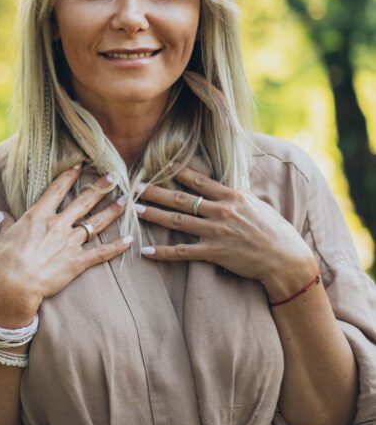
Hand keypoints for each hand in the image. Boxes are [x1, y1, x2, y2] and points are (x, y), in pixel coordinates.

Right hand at [0, 166, 129, 327]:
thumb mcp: (2, 238)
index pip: (57, 190)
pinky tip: (129, 240)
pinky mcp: (77, 262)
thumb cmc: (4, 261)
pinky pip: (101, 253)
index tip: (80, 166)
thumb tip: (1, 215)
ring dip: (112, 211)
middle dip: (100, 187)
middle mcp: (57, 225)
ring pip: (96, 223)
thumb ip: (6, 224)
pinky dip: (116, 247)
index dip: (70, 176)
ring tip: (125, 201)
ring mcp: (69, 243)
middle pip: (83, 201)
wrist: (13, 285)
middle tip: (113, 176)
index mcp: (38, 216)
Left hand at [135, 164, 317, 298]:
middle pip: (182, 199)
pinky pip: (183, 252)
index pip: (201, 180)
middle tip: (136, 187)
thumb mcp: (258, 205)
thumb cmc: (276, 231)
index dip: (180, 172)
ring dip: (155, 215)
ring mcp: (217, 232)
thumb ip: (238, 196)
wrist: (287, 259)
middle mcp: (222, 211)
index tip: (164, 165)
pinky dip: (163, 252)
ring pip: (178, 222)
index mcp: (233, 197)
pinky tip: (147, 250)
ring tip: (137, 210)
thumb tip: (228, 185)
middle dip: (157, 192)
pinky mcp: (215, 253)